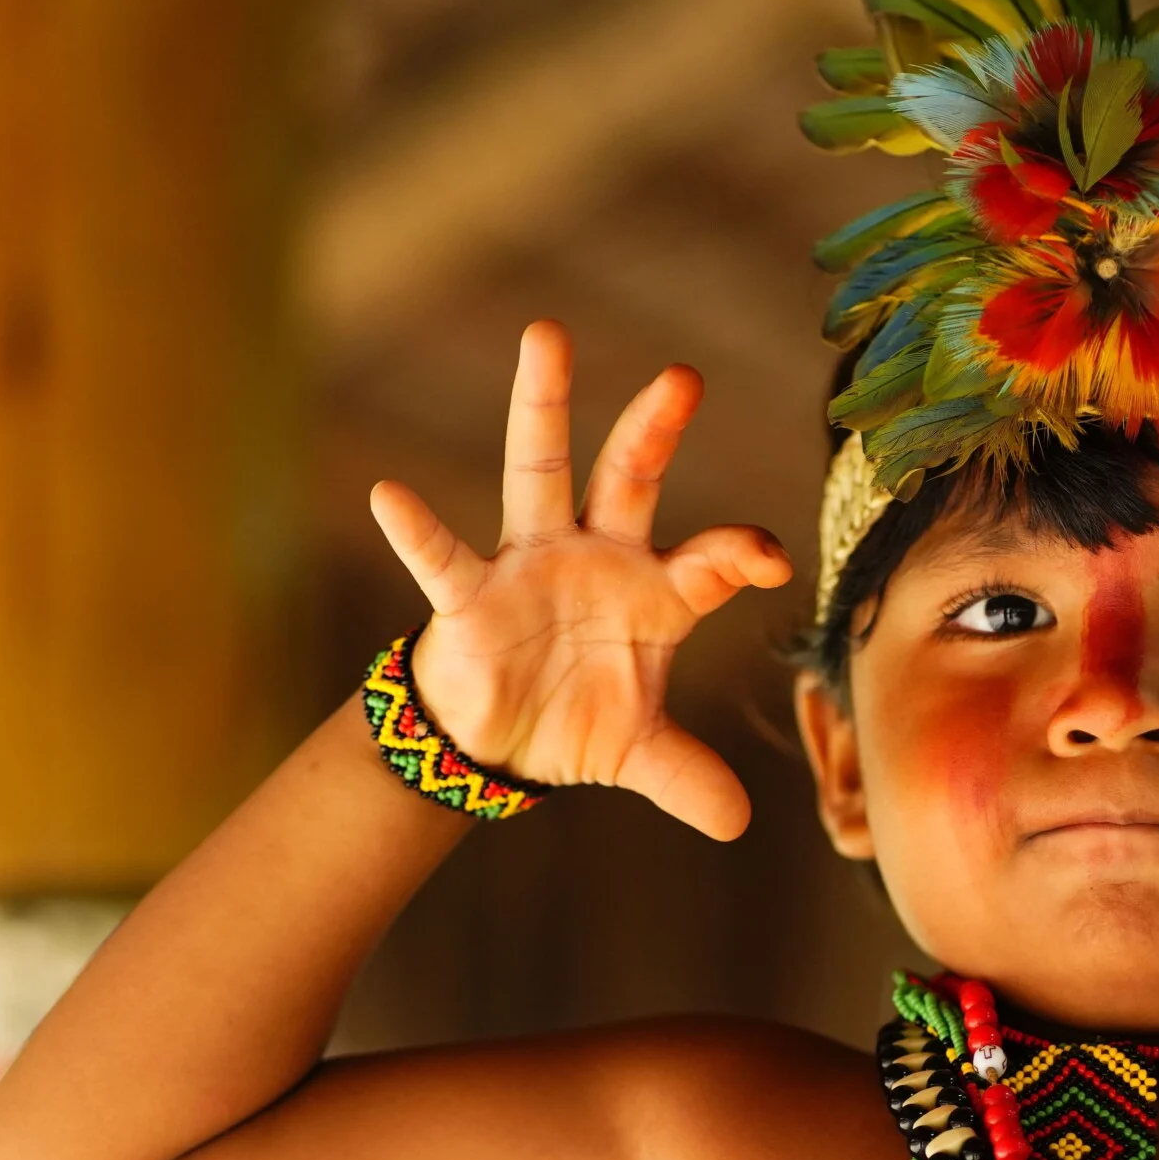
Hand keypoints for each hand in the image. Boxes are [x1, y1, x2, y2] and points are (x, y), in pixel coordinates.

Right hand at [368, 320, 792, 839]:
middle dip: (653, 431)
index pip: (710, 561)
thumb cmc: (579, 722)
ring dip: (544, 408)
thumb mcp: (639, 756)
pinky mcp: (471, 593)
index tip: (769, 556)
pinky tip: (389, 494)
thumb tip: (737, 822)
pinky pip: (441, 557)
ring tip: (548, 337)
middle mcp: (599, 556)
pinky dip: (416, 530)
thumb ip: (687, 779)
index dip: (739, 552)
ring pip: (541, 472)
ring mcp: (533, 562)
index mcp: (656, 593)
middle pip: (631, 480)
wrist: (499, 742)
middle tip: (681, 376)